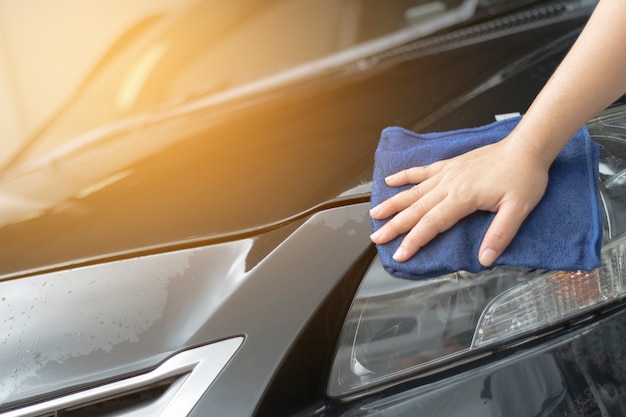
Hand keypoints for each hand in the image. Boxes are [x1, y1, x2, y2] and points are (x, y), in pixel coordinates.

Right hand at [369, 137, 549, 266]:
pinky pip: (422, 171)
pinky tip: (390, 181)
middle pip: (415, 208)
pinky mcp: (450, 166)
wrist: (527, 148)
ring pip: (413, 191)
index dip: (413, 241)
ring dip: (393, 203)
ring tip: (375, 213)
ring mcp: (447, 174)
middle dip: (394, 225)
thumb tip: (485, 259)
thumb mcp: (518, 209)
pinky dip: (405, 176)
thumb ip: (500, 235)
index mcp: (462, 197)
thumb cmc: (524, 177)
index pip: (431, 224)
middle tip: (376, 237)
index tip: (400, 254)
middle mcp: (449, 185)